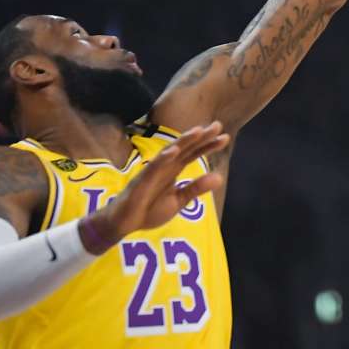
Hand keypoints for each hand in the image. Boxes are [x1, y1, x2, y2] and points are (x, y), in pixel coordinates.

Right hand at [81, 122, 228, 252]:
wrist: (123, 224)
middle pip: (185, 148)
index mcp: (174, 170)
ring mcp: (152, 172)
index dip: (208, 145)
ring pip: (170, 153)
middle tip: (218, 125)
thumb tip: (219, 177)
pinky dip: (163, 159)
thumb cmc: (148, 210)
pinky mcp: (141, 181)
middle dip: (200, 137)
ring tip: (198, 131)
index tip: (225, 137)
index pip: (193, 154)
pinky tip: (173, 151)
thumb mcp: (178, 201)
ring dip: (183, 141)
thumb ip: (196, 189)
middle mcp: (165, 166)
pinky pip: (152, 168)